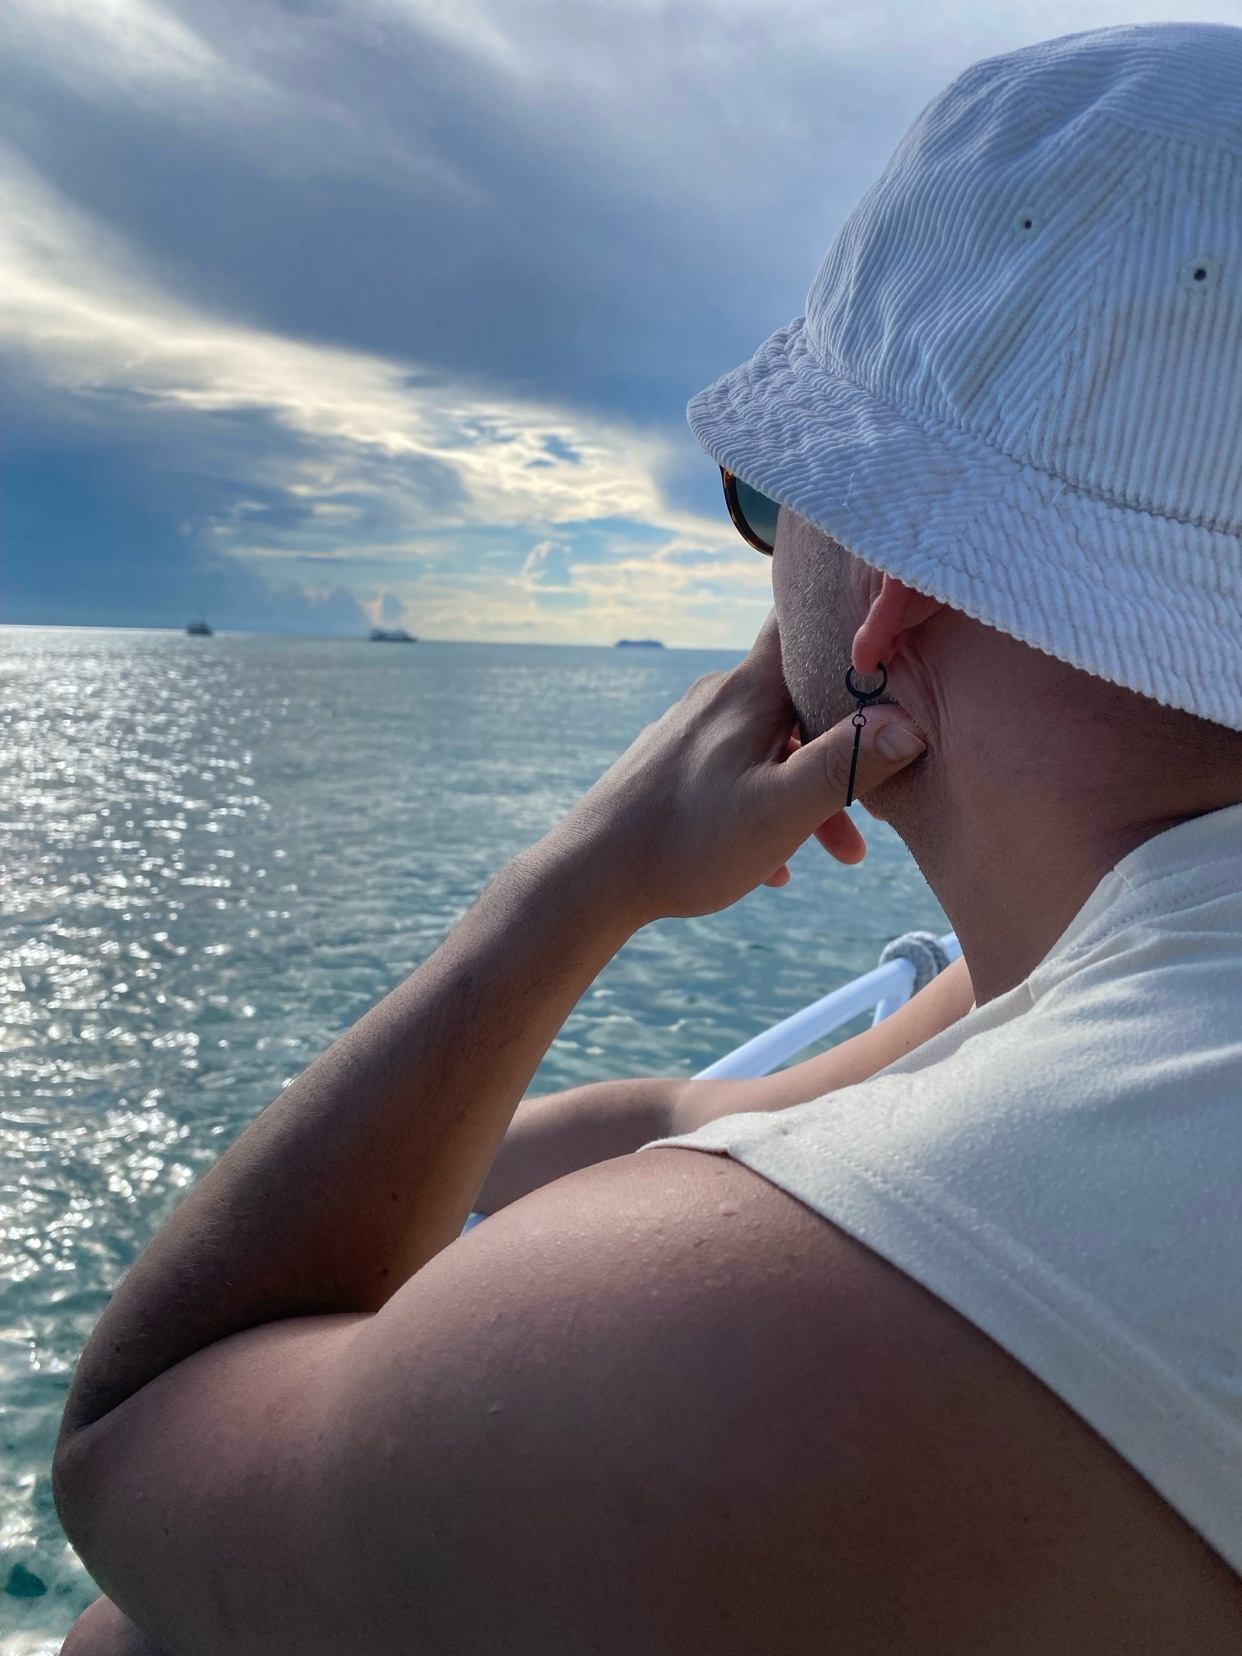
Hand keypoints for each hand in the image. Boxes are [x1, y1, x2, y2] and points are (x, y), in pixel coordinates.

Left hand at [550, 613, 925, 922]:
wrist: (591, 876)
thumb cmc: (689, 840)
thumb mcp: (783, 809)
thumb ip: (846, 764)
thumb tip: (912, 723)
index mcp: (750, 691)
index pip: (801, 622)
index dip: (844, 619)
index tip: (885, 635)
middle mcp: (718, 697)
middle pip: (797, 701)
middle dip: (841, 746)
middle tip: (873, 809)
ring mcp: (691, 731)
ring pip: (768, 747)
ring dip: (805, 791)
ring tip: (833, 854)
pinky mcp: (671, 766)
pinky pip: (734, 777)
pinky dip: (762, 808)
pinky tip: (771, 866)